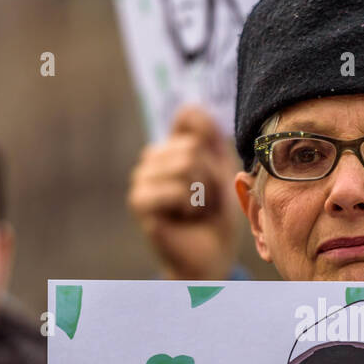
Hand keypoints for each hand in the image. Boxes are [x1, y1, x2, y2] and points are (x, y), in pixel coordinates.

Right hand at [128, 104, 241, 280]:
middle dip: (212, 178)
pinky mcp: (139, 201)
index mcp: (173, 144)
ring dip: (204, 194)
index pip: (190, 116)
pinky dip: (190, 207)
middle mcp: (154, 156)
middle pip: (193, 147)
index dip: (211, 142)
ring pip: (185, 166)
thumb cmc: (220, 214)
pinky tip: (186, 217)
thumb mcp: (224, 169)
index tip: (216, 170)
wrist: (213, 253)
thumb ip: (211, 137)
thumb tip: (188, 109)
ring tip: (198, 208)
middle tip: (208, 199)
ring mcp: (142, 177)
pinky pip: (174, 191)